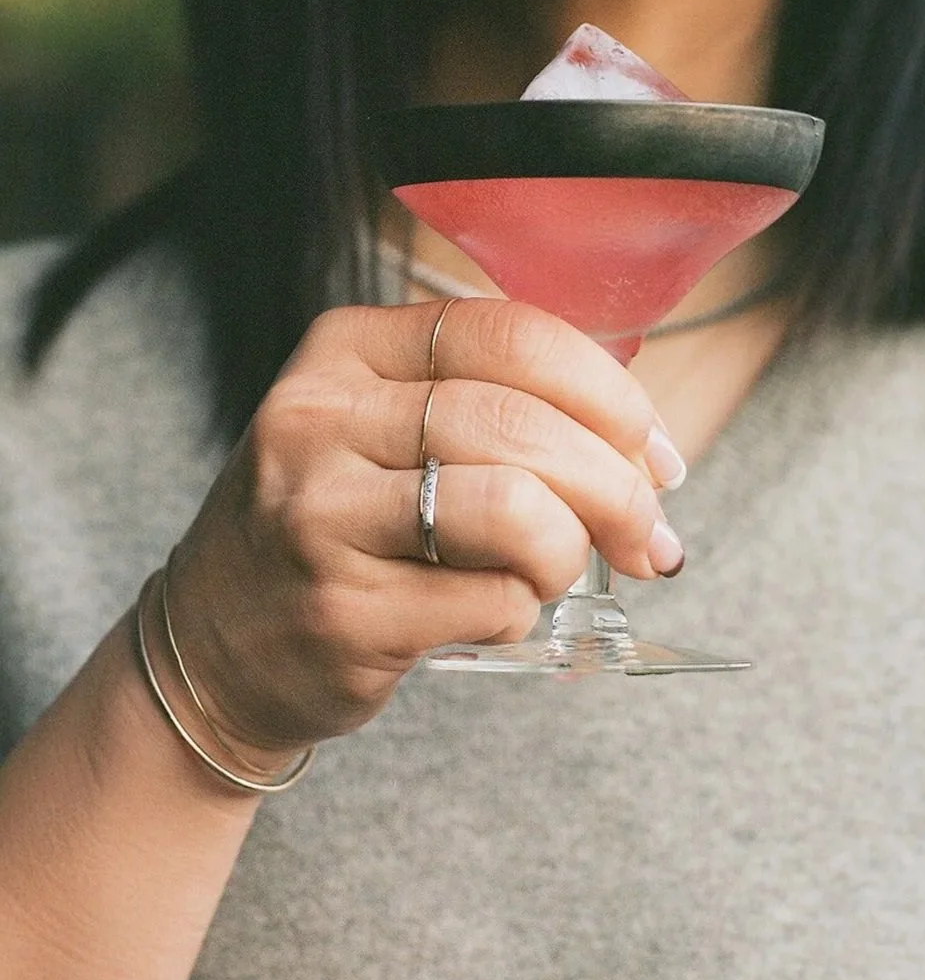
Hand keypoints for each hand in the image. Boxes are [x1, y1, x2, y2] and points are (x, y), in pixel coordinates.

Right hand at [160, 299, 683, 758]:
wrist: (216, 645)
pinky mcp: (340, 609)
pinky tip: (491, 612)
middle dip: (616, 485)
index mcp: (347, 349)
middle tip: (648, 534)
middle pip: (520, 423)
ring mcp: (320, 514)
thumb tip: (646, 449)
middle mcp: (321, 418)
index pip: (510, 334)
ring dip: (569, 549)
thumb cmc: (335, 526)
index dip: (608, 392)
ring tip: (556, 571)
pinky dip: (521, 609)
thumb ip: (494, 407)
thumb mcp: (382, 428)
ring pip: (514, 508)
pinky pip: (490, 599)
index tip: (654, 450)